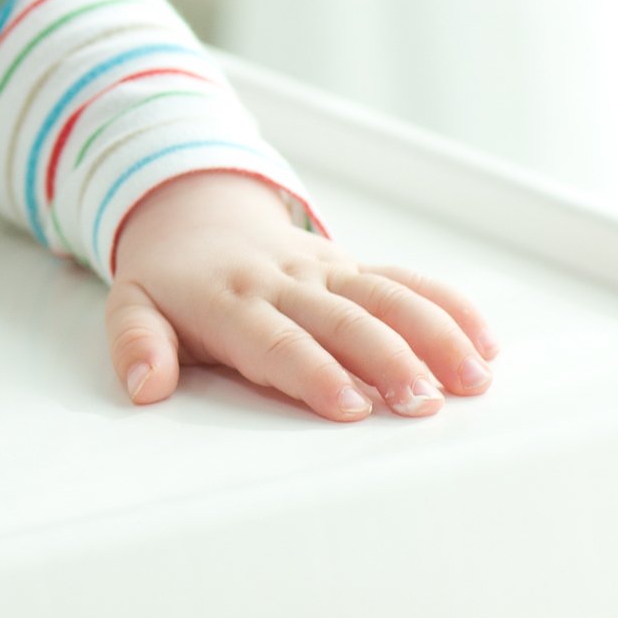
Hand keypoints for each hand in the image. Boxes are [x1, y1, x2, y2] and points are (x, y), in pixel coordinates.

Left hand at [104, 172, 497, 420]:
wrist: (194, 211)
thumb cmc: (168, 279)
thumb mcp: (131, 305)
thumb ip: (136, 344)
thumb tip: (145, 385)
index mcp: (231, 300)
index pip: (277, 341)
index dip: (314, 372)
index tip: (351, 406)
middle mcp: (287, 282)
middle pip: (345, 321)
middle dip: (388, 361)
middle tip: (424, 404)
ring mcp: (327, 271)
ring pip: (389, 297)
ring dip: (435, 336)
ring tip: (473, 379)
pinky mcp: (353, 266)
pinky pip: (407, 281)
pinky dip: (449, 307)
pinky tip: (486, 342)